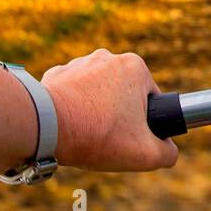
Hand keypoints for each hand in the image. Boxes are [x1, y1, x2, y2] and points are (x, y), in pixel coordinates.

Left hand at [41, 49, 178, 172]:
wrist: (41, 127)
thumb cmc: (96, 136)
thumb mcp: (145, 154)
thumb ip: (167, 152)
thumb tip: (169, 151)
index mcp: (136, 67)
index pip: (151, 99)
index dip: (145, 123)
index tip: (129, 138)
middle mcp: (108, 57)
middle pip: (124, 95)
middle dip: (119, 117)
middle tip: (107, 139)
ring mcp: (79, 64)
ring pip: (97, 94)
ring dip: (94, 112)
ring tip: (84, 135)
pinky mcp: (55, 75)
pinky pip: (72, 94)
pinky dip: (71, 110)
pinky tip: (66, 127)